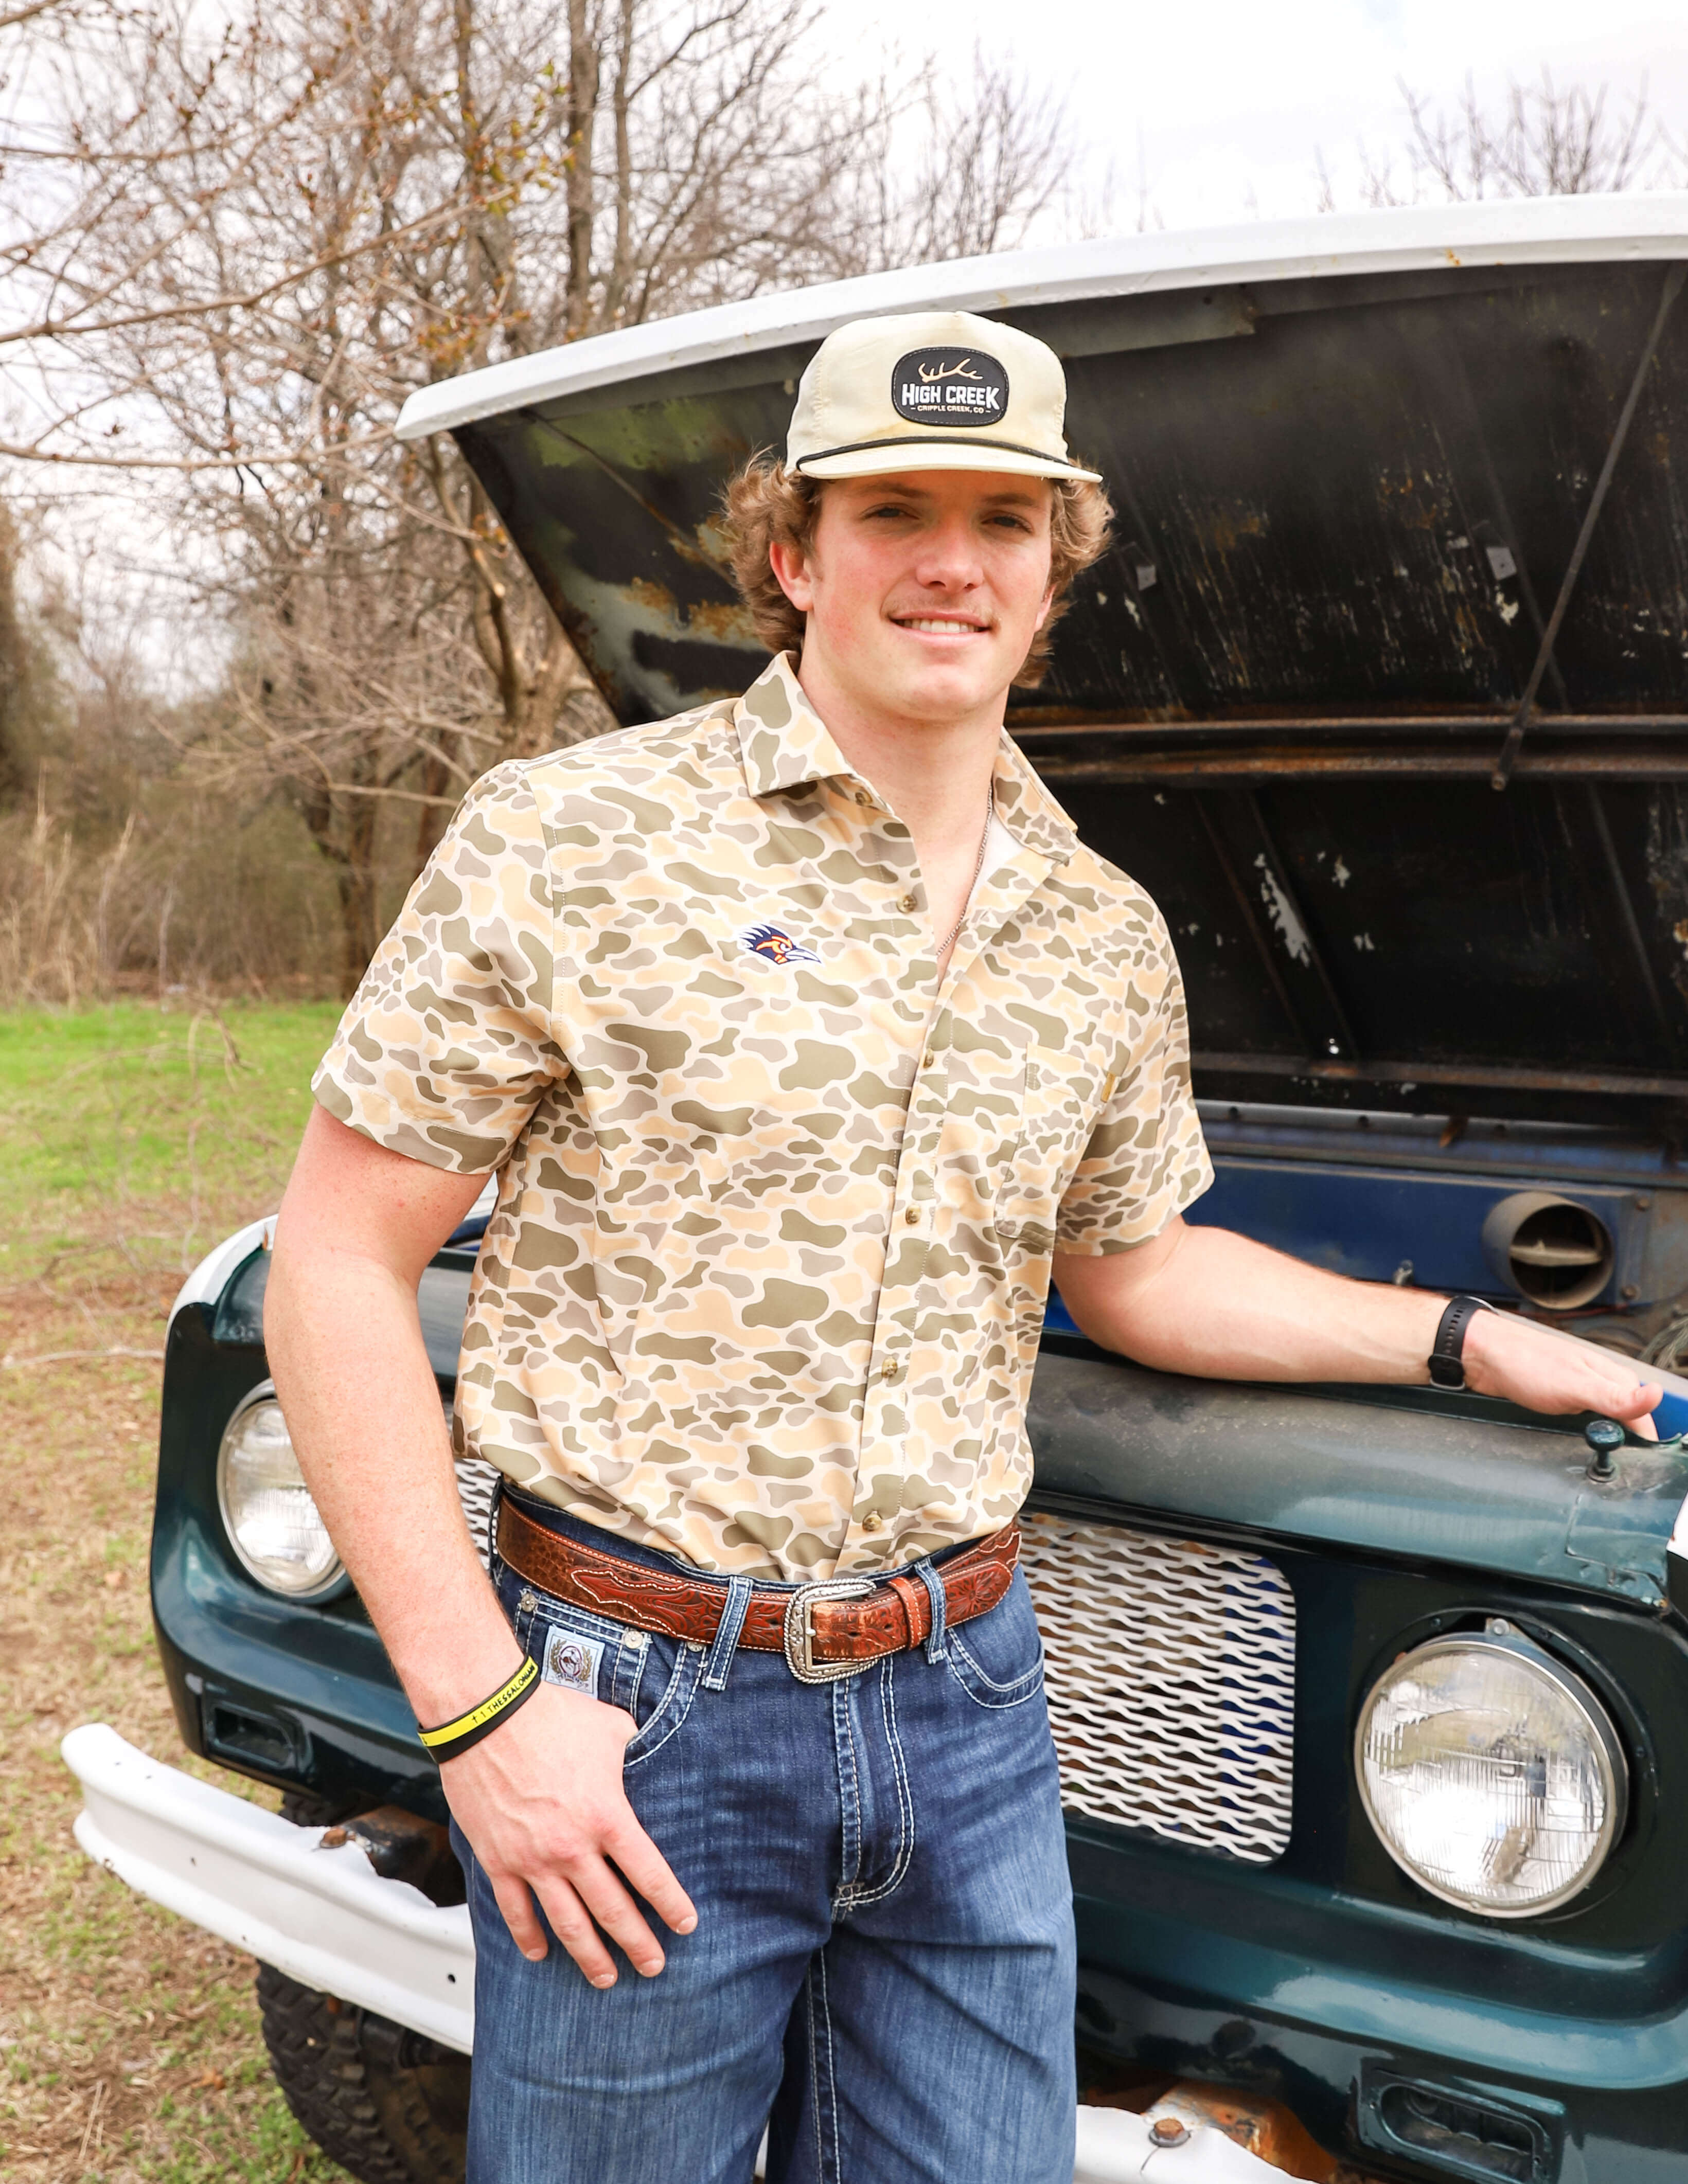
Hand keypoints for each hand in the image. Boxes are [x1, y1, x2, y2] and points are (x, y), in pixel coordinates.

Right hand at [439, 1678, 695, 1985]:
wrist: (487, 1715)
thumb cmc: (550, 1716)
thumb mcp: (611, 1728)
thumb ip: (634, 1751)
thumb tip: (649, 1752)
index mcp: (607, 1817)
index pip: (650, 1874)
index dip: (671, 1904)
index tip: (686, 1925)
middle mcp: (573, 1848)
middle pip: (614, 1910)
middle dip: (638, 1944)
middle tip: (655, 1966)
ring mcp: (533, 1861)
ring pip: (568, 1924)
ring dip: (590, 1956)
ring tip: (607, 1978)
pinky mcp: (499, 1861)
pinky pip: (516, 1911)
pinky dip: (529, 1938)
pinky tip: (541, 1954)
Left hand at [1462, 1309, 1662, 1440]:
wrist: (1481, 1356)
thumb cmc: (1524, 1363)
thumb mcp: (1576, 1385)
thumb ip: (1616, 1397)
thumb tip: (1655, 1396)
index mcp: (1613, 1377)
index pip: (1643, 1418)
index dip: (1639, 1443)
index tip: (1627, 1460)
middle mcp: (1599, 1383)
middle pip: (1625, 1423)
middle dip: (1618, 1441)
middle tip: (1602, 1456)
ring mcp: (1579, 1391)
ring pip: (1601, 1423)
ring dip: (1596, 1437)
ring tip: (1583, 1447)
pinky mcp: (1560, 1399)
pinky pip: (1577, 1422)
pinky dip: (1575, 1432)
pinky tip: (1565, 1435)